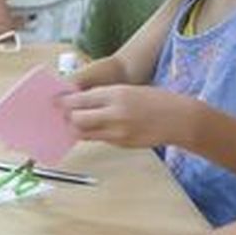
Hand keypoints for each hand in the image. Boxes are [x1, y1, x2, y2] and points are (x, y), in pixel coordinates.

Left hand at [60, 84, 188, 146]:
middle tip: (63, 115)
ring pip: (85, 133)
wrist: (180, 119)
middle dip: (68, 117)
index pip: (80, 99)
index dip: (64, 102)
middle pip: (77, 119)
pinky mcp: (122, 144)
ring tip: (75, 123)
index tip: (55, 102)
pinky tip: (95, 129)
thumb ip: (104, 96)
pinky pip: (100, 139)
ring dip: (78, 128)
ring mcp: (119, 132)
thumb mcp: (128, 90)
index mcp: (116, 94)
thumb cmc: (155, 100)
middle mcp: (115, 113)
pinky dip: (94, 134)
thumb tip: (80, 102)